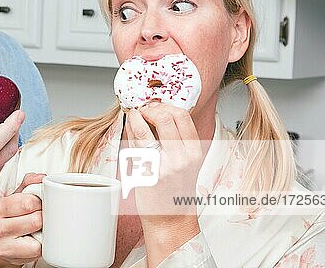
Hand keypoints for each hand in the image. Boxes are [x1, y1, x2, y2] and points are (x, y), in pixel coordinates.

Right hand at [0, 173, 44, 265]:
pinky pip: (37, 249)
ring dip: (42, 230)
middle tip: (39, 217)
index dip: (40, 202)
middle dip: (42, 216)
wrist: (0, 247)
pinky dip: (40, 245)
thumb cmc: (10, 221)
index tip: (39, 205)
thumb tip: (41, 177)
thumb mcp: (16, 199)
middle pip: (35, 218)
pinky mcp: (8, 256)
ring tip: (36, 229)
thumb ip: (29, 184)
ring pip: (37, 232)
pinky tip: (33, 241)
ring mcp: (1, 242)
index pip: (29, 201)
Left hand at [125, 102, 203, 221]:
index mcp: (194, 151)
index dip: (165, 106)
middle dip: (149, 109)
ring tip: (133, 117)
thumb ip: (175, 138)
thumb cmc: (176, 190)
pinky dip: (130, 135)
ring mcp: (164, 165)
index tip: (155, 106)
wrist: (171, 220)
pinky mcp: (147, 174)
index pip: (182, 115)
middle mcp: (182, 157)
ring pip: (145, 129)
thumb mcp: (185, 161)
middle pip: (164, 117)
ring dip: (135, 118)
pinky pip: (134, 146)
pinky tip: (130, 134)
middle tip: (142, 111)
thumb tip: (155, 111)